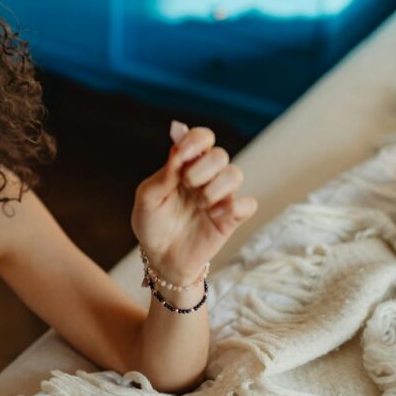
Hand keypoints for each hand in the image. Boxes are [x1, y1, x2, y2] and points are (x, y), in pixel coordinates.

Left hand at [131, 120, 257, 283]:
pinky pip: (248, 204)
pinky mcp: (231, 218)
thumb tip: (177, 150)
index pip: (202, 138)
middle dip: (202, 168)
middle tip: (187, 184)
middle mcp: (207, 177)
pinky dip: (233, 207)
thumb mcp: (147, 198)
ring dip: (215, 188)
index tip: (182, 153)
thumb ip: (163, 175)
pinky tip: (214, 216)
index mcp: (186, 165)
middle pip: (220, 154)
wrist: (160, 257)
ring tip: (200, 204)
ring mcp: (220, 197)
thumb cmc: (153, 223)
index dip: (196, 139)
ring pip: (235, 174)